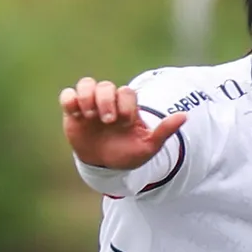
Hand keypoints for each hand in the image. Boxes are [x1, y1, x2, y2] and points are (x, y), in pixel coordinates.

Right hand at [61, 78, 186, 170]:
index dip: (125, 105)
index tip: (125, 123)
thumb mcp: (148, 147)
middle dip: (106, 101)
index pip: (126, 93)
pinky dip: (69, 99)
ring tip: (88, 115)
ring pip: (86, 84)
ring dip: (87, 96)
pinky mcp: (72, 113)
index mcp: (127, 107)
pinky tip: (76, 114)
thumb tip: (184, 116)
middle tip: (107, 121)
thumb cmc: (128, 155)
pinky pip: (67, 96)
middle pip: (106, 86)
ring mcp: (90, 106)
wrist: (106, 167)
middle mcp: (108, 102)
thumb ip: (164, 131)